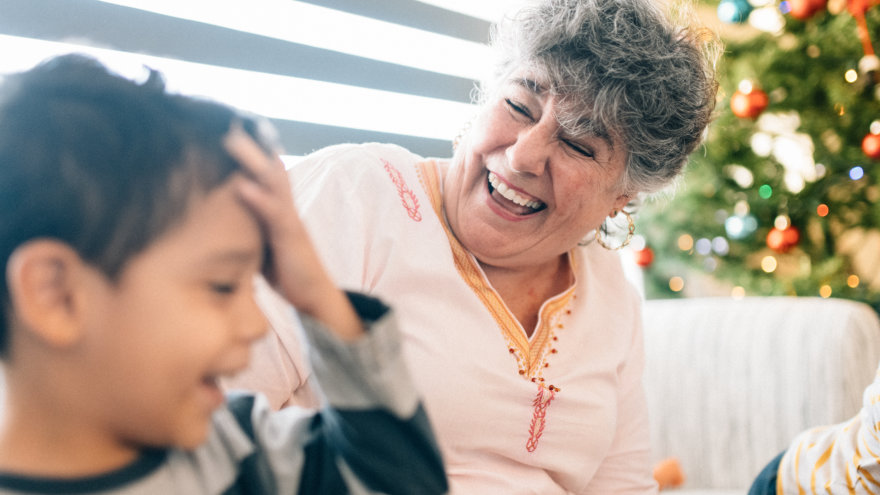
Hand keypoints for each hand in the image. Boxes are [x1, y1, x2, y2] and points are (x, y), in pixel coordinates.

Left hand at [223, 127, 362, 339]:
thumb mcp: (262, 245)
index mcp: (278, 209)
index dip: (248, 151)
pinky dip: (258, 199)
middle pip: (267, 168)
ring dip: (252, 160)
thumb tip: (220, 221)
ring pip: (272, 182)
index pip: (263, 173)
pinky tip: (242, 186)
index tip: (227, 127)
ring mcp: (290, 221)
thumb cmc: (288, 274)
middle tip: (225, 120)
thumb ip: (249, 228)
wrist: (317, 300)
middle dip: (247, 145)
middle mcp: (286, 208)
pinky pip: (275, 215)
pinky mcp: (292, 238)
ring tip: (231, 139)